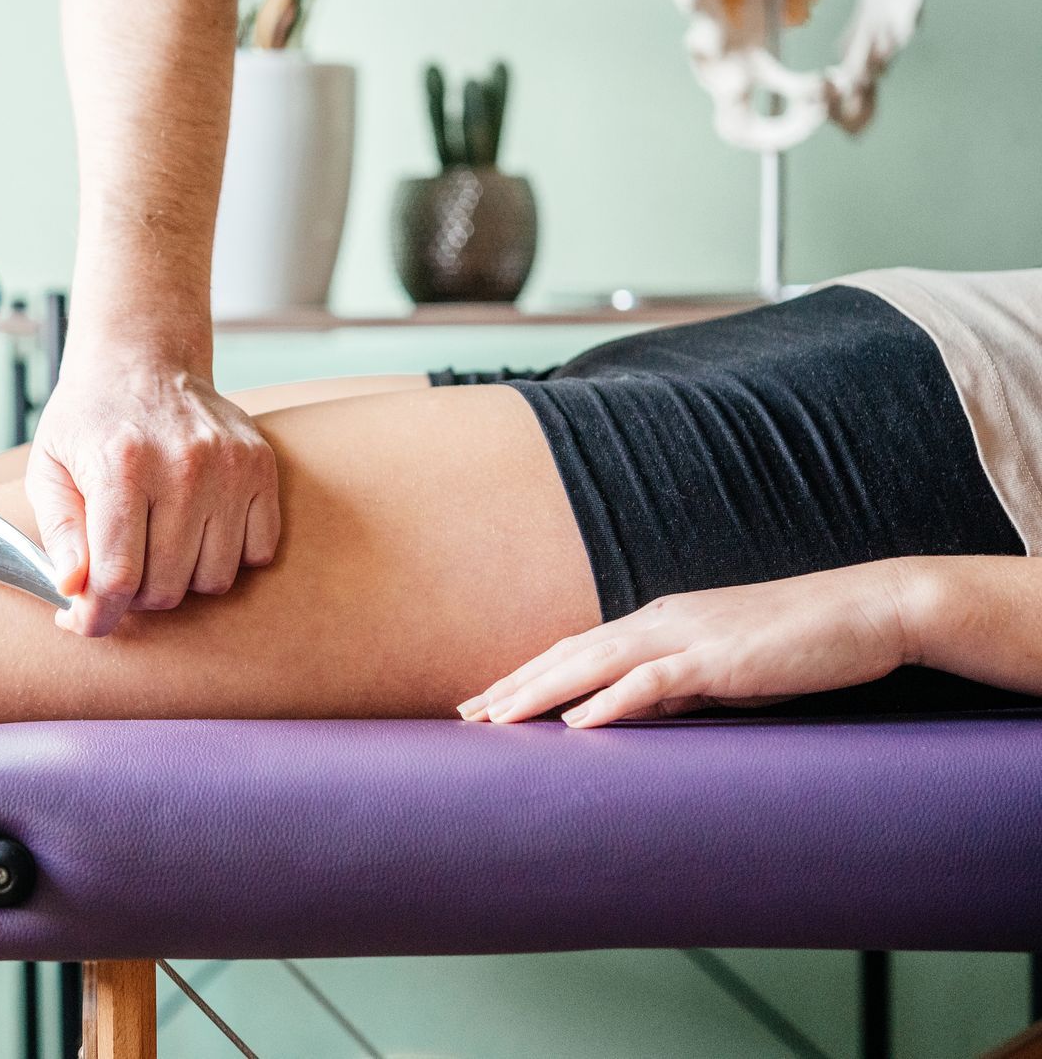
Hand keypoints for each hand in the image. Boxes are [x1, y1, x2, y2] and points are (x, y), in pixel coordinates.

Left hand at [27, 357, 279, 636]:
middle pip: (167, 587)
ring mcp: (230, 466)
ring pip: (214, 579)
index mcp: (121, 466)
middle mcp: (183, 465)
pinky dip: (228, 557)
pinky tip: (198, 532)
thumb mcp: (48, 469)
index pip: (118, 576)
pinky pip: (258, 553)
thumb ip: (59, 534)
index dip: (98, 616)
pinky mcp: (261, 467)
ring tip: (159, 547)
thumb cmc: (88, 421)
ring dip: (182, 579)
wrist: (143, 360)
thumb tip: (71, 591)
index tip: (88, 622)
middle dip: (136, 595)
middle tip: (121, 568)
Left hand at [457, 561, 916, 727]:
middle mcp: (661, 622)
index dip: (527, 676)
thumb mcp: (726, 671)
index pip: (577, 651)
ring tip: (496, 719)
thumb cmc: (801, 643)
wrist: (869, 611)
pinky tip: (577, 722)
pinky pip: (654, 679)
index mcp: (660, 624)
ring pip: (596, 663)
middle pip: (569, 655)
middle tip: (464, 717)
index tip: (485, 703)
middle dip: (514, 686)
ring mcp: (688, 635)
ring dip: (542, 691)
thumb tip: (637, 715)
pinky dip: (611, 699)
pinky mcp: (721, 658)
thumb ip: (680, 688)